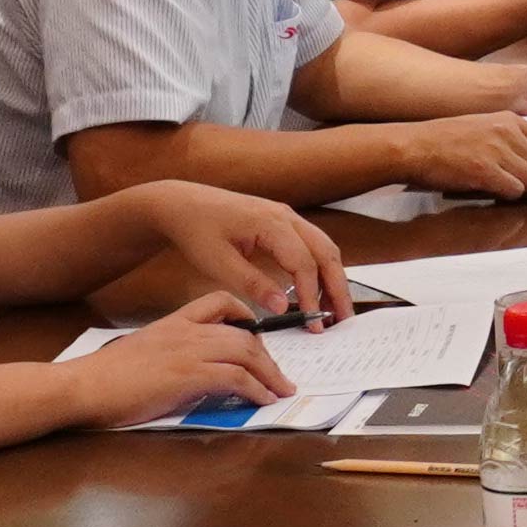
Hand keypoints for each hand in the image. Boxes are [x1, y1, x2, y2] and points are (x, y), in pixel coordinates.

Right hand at [73, 293, 292, 427]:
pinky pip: (236, 378)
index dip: (246, 315)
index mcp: (175, 321)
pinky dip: (255, 390)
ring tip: (280, 390)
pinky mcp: (189, 376)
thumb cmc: (106, 377)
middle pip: (244, 334)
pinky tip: (262, 401)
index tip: (258, 334)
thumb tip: (194, 373)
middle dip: (268, 356)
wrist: (84, 385)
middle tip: (278, 375)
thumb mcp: (144, 352)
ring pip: (247, 353)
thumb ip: (171, 353)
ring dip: (270, 375)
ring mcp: (189, 352)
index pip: (219, 302)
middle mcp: (187, 331)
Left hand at [127, 180, 344, 322]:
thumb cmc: (197, 229)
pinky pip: (312, 245)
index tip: (313, 322)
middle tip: (344, 319)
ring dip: (333, 277)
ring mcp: (287, 217)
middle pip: (326, 252)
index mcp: (271, 223)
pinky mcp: (282, 222)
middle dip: (338, 287)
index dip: (312, 294)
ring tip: (334, 309)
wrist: (183, 204)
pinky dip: (320, 268)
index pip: (304, 263)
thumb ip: (252, 284)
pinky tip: (317, 290)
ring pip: (324, 247)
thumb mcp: (218, 263)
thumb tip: (283, 307)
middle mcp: (286, 216)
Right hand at [399, 113, 526, 199]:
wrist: (414, 146)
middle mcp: (508, 132)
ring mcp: (497, 150)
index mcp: (511, 120)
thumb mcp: (486, 128)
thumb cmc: (445, 140)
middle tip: (519, 186)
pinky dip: (506, 195)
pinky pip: (514, 191)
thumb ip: (513, 141)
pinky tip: (489, 189)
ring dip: (521, 191)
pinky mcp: (485, 170)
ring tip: (499, 186)